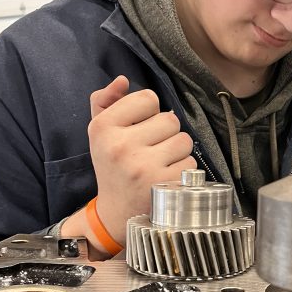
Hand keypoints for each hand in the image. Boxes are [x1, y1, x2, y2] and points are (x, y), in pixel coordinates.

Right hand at [86, 76, 196, 245]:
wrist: (116, 212)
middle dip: (165, 132)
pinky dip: (183, 169)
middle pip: (170, 118)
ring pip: (184, 139)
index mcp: (103, 127)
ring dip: (177, 150)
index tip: (139, 128)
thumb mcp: (100, 132)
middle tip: (150, 149)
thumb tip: (122, 79)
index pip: (148, 98)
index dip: (149, 112)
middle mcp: (121, 146)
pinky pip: (191, 161)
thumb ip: (106, 100)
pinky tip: (166, 177)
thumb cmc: (112, 164)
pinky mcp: (164, 184)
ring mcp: (143, 166)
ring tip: (159, 162)